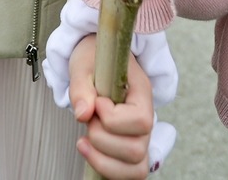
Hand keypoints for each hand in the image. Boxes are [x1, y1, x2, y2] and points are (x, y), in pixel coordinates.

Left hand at [68, 35, 155, 179]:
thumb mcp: (83, 64)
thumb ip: (82, 88)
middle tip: (91, 119)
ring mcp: (139, 135)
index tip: (98, 102)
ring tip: (87, 136)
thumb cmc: (95, 59)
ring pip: (136, 167)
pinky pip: (128, 173)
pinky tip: (89, 150)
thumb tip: (83, 113)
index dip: (113, 118)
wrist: (97, 58)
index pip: (140, 120)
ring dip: (103, 156)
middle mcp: (145, 117)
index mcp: (141, 92)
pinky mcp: (128, 147)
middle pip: (137, 149)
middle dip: (103, 138)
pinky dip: (106, 167)